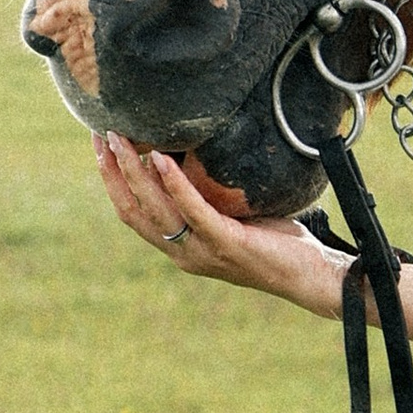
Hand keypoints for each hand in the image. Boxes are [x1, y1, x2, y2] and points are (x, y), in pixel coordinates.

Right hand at [97, 135, 346, 312]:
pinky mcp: (225, 242)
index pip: (133, 213)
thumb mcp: (232, 217)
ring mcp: (202, 251)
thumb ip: (208, 197)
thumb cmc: (277, 244)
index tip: (102, 147)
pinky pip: (193, 209)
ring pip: (155, 210)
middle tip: (101, 135)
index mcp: (181, 249)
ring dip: (133, 172)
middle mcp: (184, 254)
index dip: (112, 181)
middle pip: (133, 211)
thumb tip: (193, 154)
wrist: (311, 277)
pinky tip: (160, 159)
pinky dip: (174, 183)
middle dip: (112, 172)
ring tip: (121, 139)